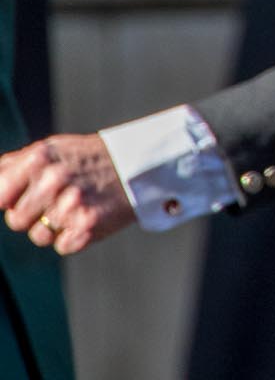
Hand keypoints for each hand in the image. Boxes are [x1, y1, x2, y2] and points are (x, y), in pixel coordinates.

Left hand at [0, 134, 136, 255]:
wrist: (139, 165)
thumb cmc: (88, 158)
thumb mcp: (50, 149)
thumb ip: (12, 166)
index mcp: (39, 159)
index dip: (8, 200)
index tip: (19, 198)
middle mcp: (53, 180)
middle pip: (16, 220)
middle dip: (32, 214)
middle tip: (57, 199)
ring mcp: (71, 204)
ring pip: (39, 236)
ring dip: (53, 228)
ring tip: (76, 207)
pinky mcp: (87, 226)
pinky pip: (61, 246)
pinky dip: (73, 237)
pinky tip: (88, 217)